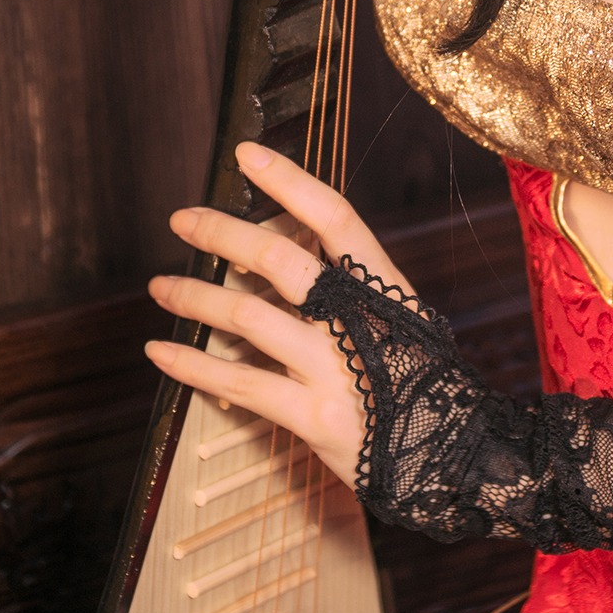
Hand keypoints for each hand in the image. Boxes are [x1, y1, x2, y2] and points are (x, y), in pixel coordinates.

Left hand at [144, 141, 418, 488]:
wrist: (453, 456)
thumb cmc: (421, 384)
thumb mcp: (402, 322)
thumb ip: (352, 289)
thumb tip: (287, 246)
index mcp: (383, 289)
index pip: (335, 218)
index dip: (290, 182)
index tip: (248, 156)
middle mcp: (359, 321)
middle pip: (281, 261)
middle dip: (223, 233)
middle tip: (182, 219)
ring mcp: (335, 369)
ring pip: (248, 319)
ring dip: (195, 297)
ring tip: (161, 286)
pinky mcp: (312, 417)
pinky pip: (238, 384)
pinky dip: (192, 366)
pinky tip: (159, 350)